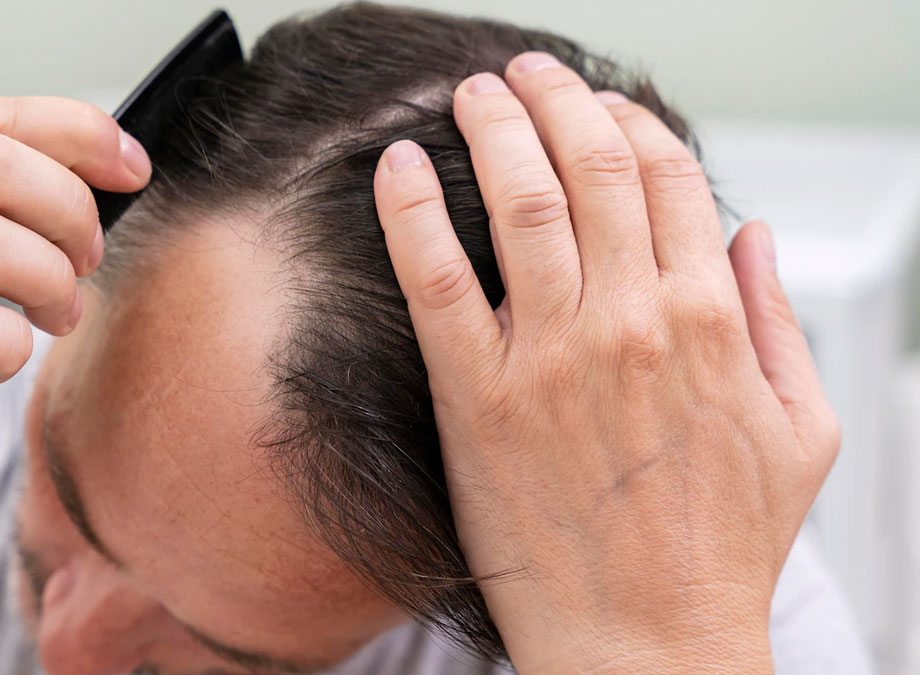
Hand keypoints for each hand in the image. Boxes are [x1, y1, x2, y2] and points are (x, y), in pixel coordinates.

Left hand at [373, 53, 836, 671]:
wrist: (647, 644)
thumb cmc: (719, 550)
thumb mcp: (800, 433)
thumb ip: (780, 325)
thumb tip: (753, 238)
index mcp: (709, 322)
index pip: (670, 178)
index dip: (631, 123)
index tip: (602, 107)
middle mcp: (631, 324)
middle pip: (593, 168)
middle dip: (556, 100)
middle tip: (524, 75)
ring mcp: (551, 359)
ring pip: (521, 205)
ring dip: (492, 131)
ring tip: (470, 95)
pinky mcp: (479, 401)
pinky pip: (438, 281)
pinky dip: (413, 214)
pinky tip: (399, 169)